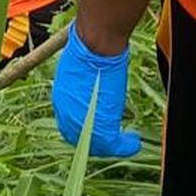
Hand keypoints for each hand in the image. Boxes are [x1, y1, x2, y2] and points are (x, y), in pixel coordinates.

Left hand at [51, 23, 140, 157]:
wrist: (95, 49)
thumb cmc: (88, 51)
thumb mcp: (76, 71)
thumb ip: (79, 86)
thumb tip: (89, 86)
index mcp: (61, 101)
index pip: (70, 126)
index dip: (84, 129)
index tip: (97, 127)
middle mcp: (67, 116)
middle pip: (81, 139)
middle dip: (98, 141)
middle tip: (115, 138)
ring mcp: (82, 122)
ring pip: (98, 145)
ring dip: (113, 145)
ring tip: (127, 141)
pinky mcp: (100, 126)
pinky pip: (114, 145)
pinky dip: (126, 146)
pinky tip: (134, 141)